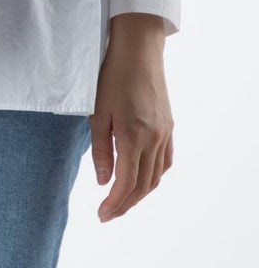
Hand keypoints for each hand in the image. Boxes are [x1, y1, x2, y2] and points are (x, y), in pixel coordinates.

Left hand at [90, 13, 173, 221]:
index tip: (100, 215)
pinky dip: (154, 177)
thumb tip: (103, 182)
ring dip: (139, 194)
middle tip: (107, 214)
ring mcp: (164, 134)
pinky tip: (143, 180)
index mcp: (133, 137)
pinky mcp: (169, 127)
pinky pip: (165, 162)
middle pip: (142, 185)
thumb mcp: (97, 113)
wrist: (138, 52)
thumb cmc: (111, 78)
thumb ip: (100, 150)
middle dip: (125, 204)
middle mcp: (153, 139)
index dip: (113, 204)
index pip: (125, 183)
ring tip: (122, 202)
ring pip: (155, 176)